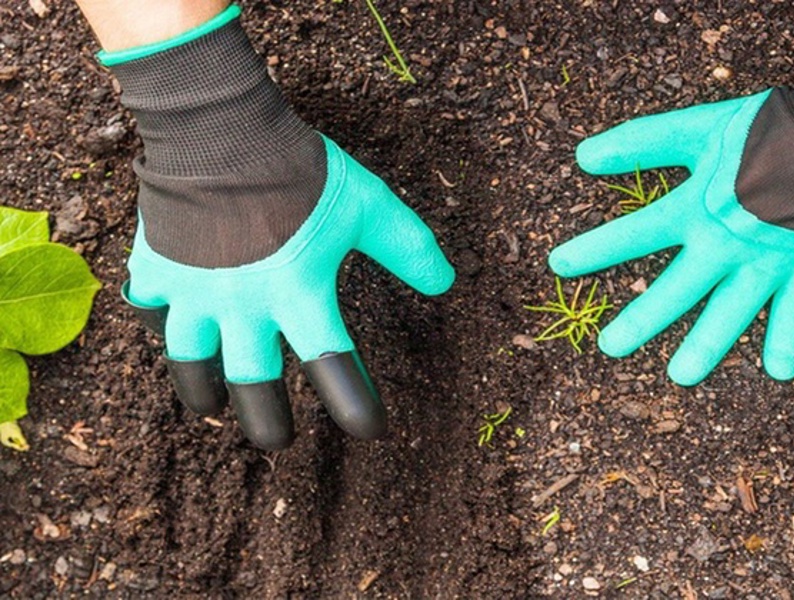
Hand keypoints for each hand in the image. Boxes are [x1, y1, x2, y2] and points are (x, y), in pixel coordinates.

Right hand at [125, 137, 453, 448]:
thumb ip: (408, 247)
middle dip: (267, 423)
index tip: (369, 431)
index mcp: (299, 292)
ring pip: (191, 363)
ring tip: (212, 404)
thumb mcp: (367, 205)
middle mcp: (244, 304)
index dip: (353, 405)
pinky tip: (170, 327)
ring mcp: (194, 290)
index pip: (332, 365)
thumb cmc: (299, 166)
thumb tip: (445, 284)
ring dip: (204, 389)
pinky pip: (152, 311)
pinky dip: (160, 324)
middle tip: (277, 441)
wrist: (220, 127)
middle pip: (253, 385)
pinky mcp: (157, 267)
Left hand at [549, 93, 793, 385]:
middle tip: (610, 348)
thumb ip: (641, 141)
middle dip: (641, 320)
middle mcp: (725, 242)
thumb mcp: (695, 126)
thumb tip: (581, 155)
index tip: (558, 267)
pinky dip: (791, 337)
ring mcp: (767, 259)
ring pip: (730, 311)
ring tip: (680, 376)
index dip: (595, 249)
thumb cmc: (763, 126)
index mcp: (695, 208)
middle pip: (676, 290)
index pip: (635, 234)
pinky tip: (779, 371)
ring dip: (706, 345)